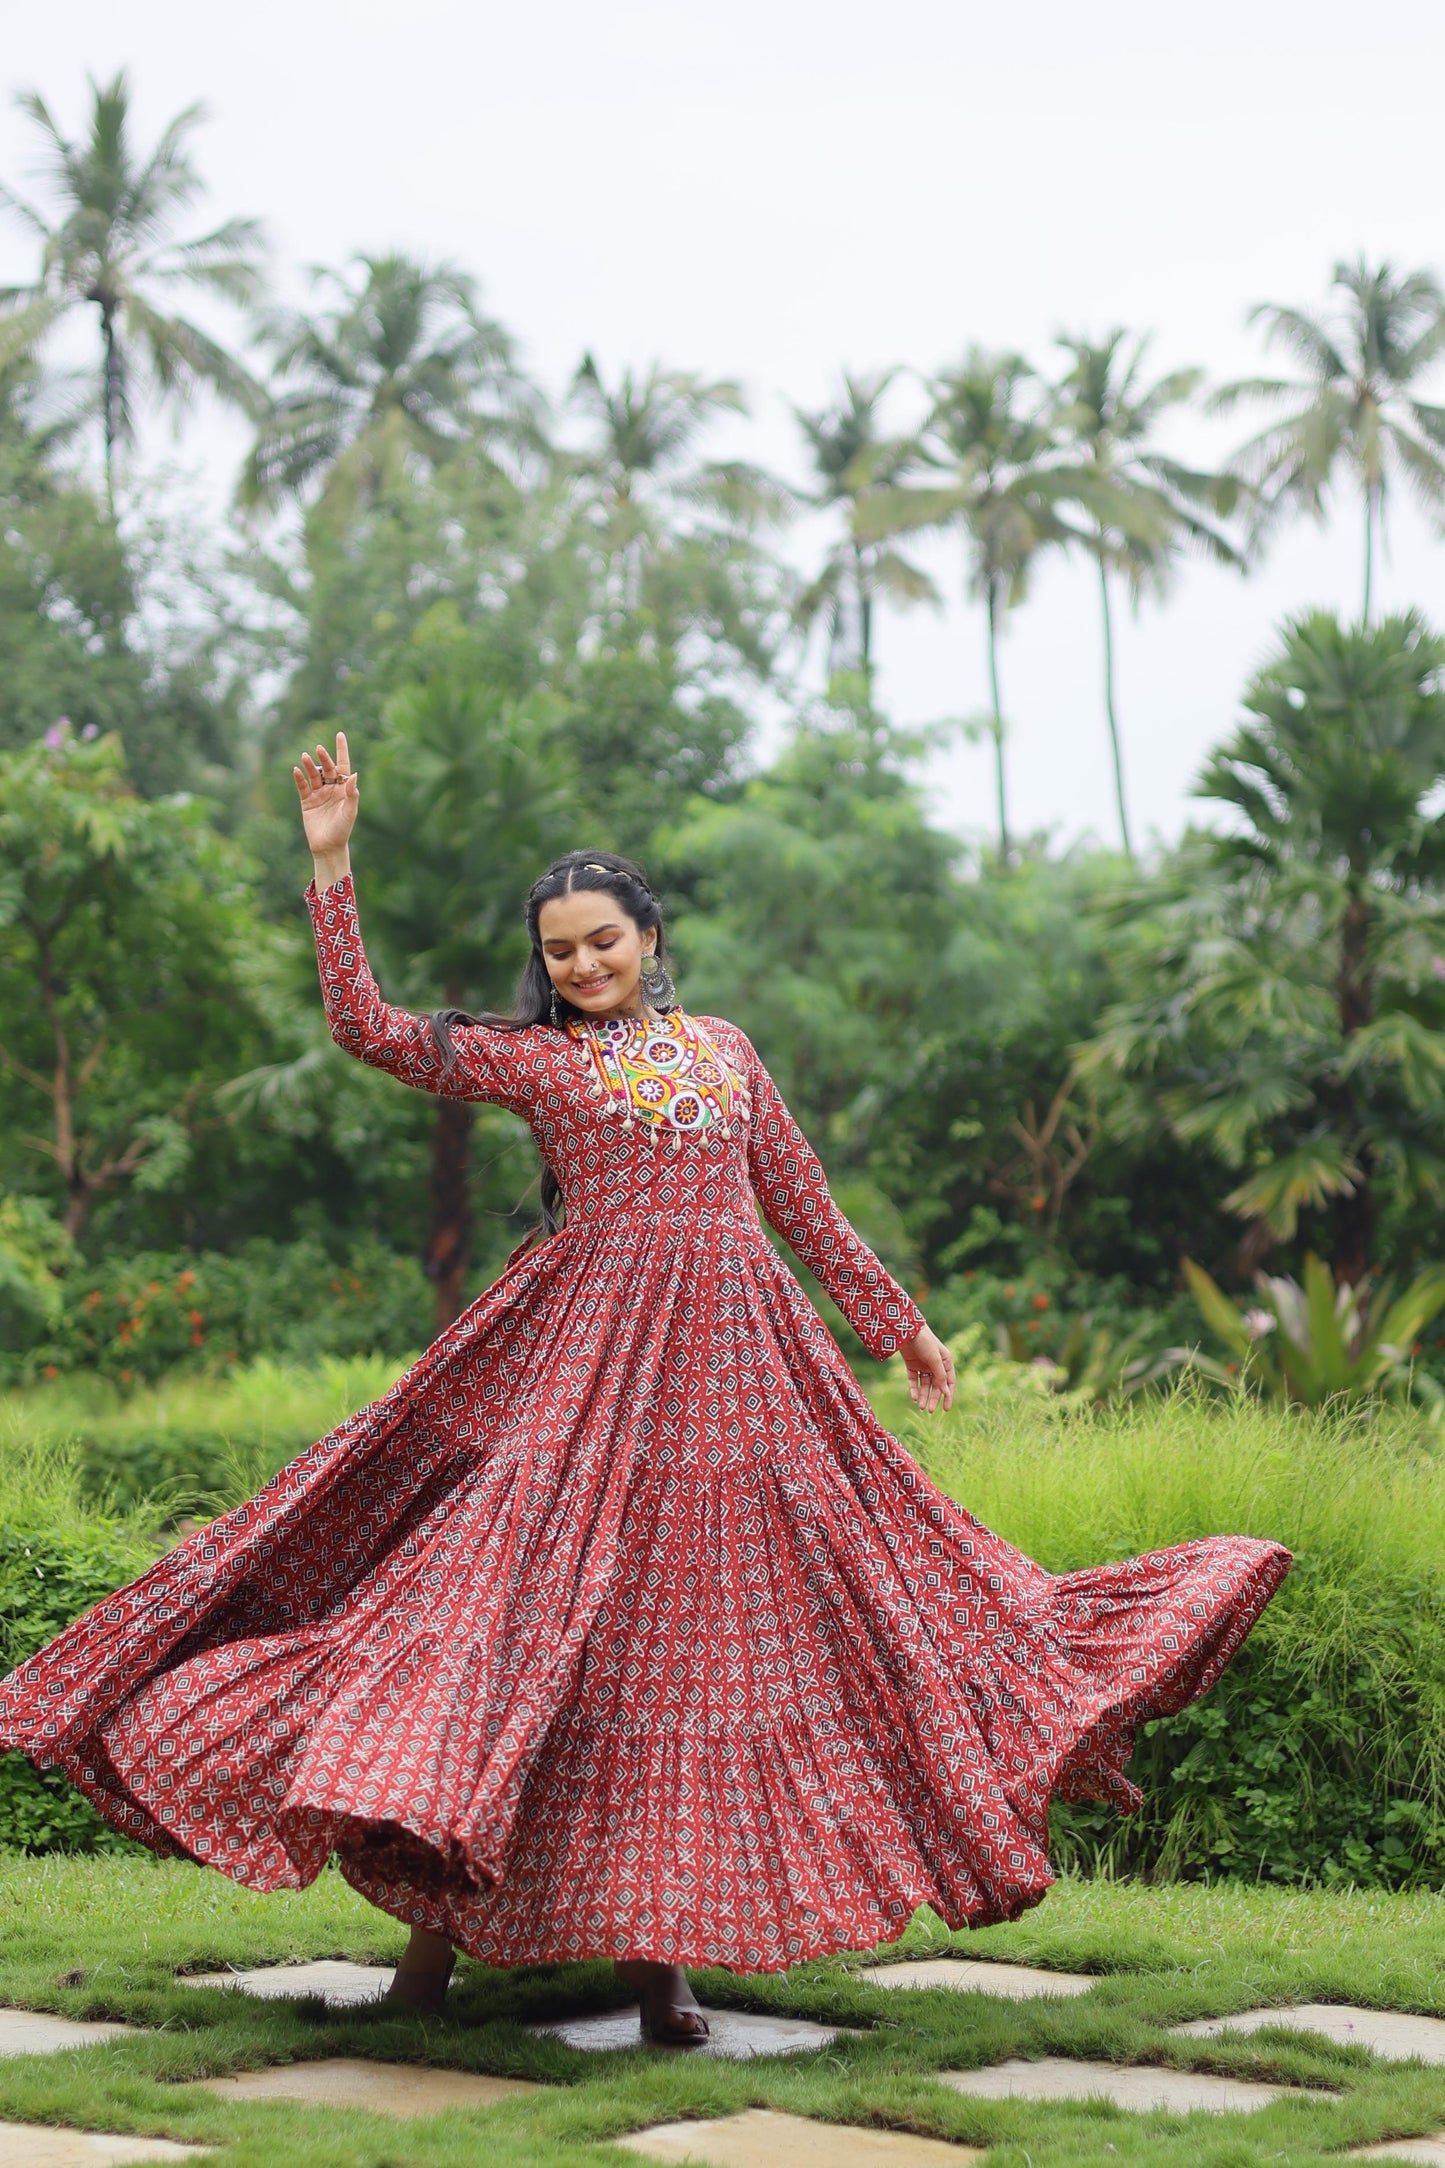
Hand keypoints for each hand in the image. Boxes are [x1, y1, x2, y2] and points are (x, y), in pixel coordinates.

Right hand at [293, 732, 358, 860]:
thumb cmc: (342, 830)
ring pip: (314, 775)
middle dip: (324, 758)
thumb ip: (352, 794)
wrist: (328, 847)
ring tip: (305, 757)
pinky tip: (296, 770)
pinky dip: (299, 778)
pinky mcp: (307, 801)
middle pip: (328, 768)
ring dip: (310, 766)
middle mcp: (331, 789)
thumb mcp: (350, 812)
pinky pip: (302, 786)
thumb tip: (354, 775)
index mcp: (344, 789)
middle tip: (319, 749)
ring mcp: (318, 794)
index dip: (341, 750)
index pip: (343, 766)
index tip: (340, 734)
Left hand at [901, 1325, 953, 1414]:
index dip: (948, 1395)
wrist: (905, 1329)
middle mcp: (935, 1364)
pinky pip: (913, 1380)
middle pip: (936, 1386)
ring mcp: (923, 1365)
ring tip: (920, 1407)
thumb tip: (946, 1392)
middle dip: (933, 1398)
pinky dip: (914, 1389)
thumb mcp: (934, 1359)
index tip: (946, 1409)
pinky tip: (914, 1397)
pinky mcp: (911, 1365)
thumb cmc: (924, 1341)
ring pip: (924, 1385)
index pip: (949, 1382)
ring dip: (923, 1396)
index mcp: (946, 1361)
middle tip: (929, 1410)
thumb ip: (940, 1375)